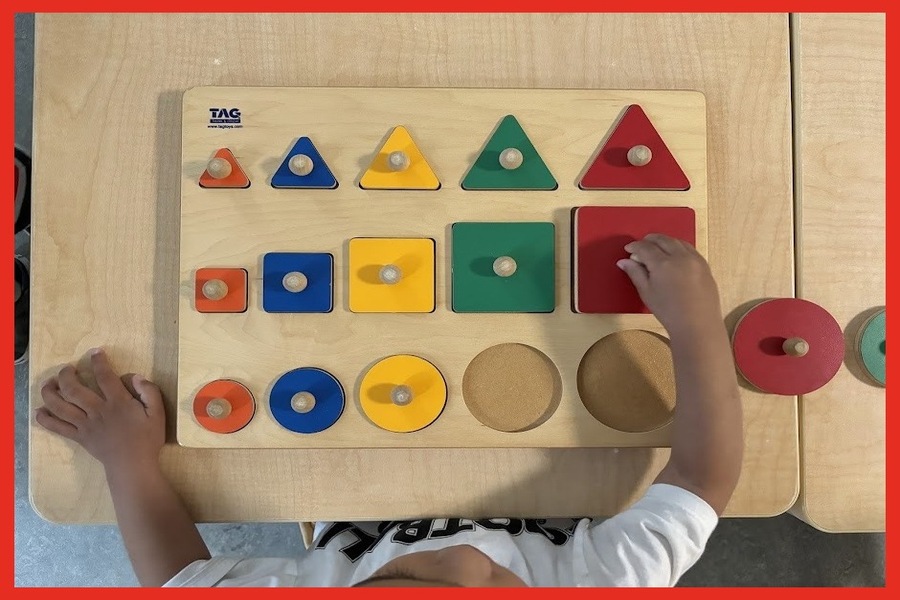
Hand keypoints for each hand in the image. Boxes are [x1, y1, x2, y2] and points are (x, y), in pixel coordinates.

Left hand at [35, 348, 164, 473]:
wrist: (133, 465)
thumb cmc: (147, 439)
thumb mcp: (158, 414)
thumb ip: (149, 392)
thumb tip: (135, 376)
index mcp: (118, 403)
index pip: (104, 376)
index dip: (98, 362)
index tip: (95, 352)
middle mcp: (97, 411)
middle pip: (74, 389)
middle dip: (66, 374)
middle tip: (68, 368)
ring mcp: (85, 425)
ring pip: (60, 406)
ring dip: (50, 392)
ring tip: (51, 383)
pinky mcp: (78, 437)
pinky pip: (57, 427)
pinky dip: (45, 419)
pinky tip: (40, 411)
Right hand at [617, 234, 723, 338]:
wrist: (697, 324)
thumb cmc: (668, 311)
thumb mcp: (647, 293)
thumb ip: (635, 273)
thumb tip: (623, 261)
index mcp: (663, 264)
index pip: (645, 248)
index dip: (634, 246)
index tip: (628, 249)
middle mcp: (680, 257)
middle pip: (662, 240)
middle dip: (649, 240)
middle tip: (640, 246)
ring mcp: (694, 259)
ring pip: (677, 241)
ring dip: (664, 241)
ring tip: (656, 247)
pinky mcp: (704, 264)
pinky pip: (689, 248)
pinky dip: (678, 246)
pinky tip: (674, 254)